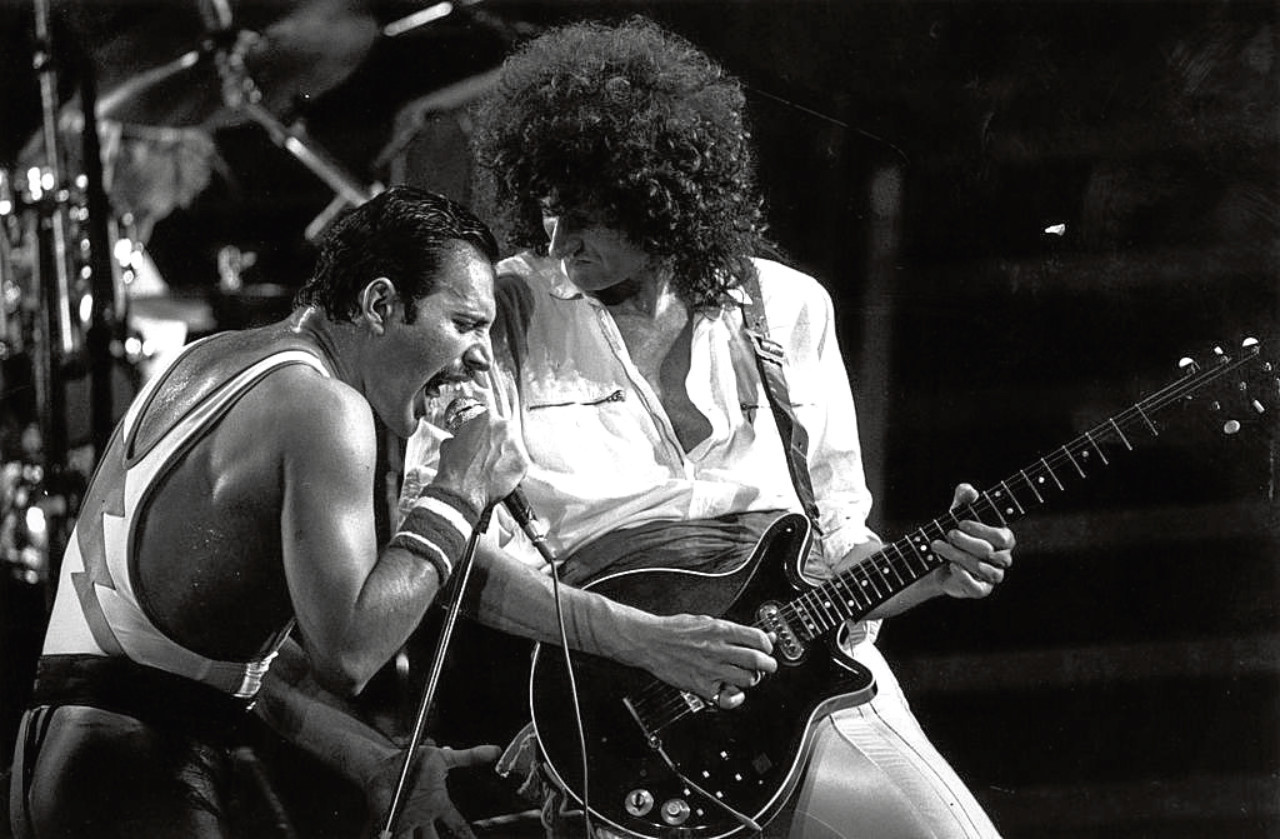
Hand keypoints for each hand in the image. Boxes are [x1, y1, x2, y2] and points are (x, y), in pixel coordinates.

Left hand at [363, 741, 501, 838]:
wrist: (384, 763)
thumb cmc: (414, 761)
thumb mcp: (444, 757)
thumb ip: (468, 756)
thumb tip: (494, 750)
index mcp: (438, 804)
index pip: (457, 826)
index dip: (467, 837)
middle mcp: (424, 816)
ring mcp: (407, 820)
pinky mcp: (390, 820)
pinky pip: (392, 835)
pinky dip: (391, 837)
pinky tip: (391, 837)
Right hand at [434, 408, 527, 514]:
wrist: (461, 492)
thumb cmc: (455, 470)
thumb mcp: (450, 443)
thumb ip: (462, 436)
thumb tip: (462, 439)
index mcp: (487, 418)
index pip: (492, 420)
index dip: (487, 432)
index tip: (485, 439)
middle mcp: (505, 428)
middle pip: (506, 433)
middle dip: (498, 443)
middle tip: (488, 455)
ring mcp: (516, 446)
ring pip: (514, 448)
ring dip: (505, 456)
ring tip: (492, 468)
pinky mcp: (523, 464)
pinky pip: (520, 464)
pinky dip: (512, 470)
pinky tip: (500, 476)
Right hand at [628, 613, 776, 710]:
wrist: (650, 641)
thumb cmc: (675, 630)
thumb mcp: (706, 621)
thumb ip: (732, 629)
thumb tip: (758, 634)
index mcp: (720, 630)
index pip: (757, 638)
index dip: (768, 644)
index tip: (767, 648)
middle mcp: (717, 649)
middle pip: (756, 660)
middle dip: (769, 665)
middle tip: (768, 666)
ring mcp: (710, 669)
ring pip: (746, 680)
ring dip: (752, 679)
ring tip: (748, 676)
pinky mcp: (701, 686)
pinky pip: (727, 698)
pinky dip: (736, 698)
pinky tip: (734, 692)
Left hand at [931, 483, 1014, 598]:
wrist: (937, 560)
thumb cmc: (954, 534)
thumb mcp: (957, 514)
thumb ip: (964, 499)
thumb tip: (969, 490)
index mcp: (1003, 540)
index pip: (1002, 536)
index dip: (981, 529)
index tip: (960, 522)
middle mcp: (1002, 559)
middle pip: (989, 552)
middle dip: (966, 541)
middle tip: (948, 534)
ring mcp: (993, 576)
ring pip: (981, 568)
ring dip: (957, 555)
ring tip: (938, 546)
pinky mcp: (980, 590)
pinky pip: (977, 587)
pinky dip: (964, 576)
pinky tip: (951, 566)